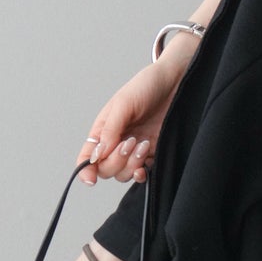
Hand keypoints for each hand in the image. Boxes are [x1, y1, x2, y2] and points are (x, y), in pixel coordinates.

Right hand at [74, 59, 185, 187]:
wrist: (175, 81)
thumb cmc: (146, 85)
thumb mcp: (124, 103)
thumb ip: (110, 130)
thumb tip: (97, 156)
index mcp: (103, 130)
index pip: (88, 156)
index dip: (86, 170)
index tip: (91, 179)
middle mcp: (116, 142)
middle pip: (105, 168)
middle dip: (116, 161)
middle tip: (130, 142)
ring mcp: (134, 148)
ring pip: (123, 173)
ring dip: (131, 165)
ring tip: (144, 144)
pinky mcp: (152, 152)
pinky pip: (142, 172)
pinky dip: (142, 173)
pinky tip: (145, 165)